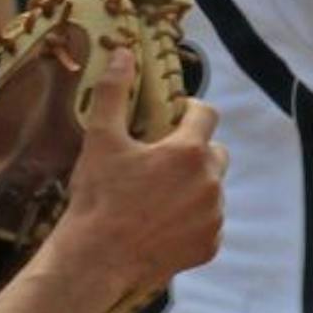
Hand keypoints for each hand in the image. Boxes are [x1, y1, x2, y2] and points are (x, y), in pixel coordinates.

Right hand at [51, 53, 223, 307]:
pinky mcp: (209, 246)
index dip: (189, 112)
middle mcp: (210, 182)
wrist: (96, 261)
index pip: (206, 114)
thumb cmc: (98, 198)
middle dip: (195, 153)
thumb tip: (123, 52)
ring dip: (194, 188)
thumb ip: (114, 92)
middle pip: (216, 153)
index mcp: (189, 151)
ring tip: (160, 198)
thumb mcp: (100, 140)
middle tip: (161, 164)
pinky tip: (165, 226)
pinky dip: (193, 223)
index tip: (171, 120)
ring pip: (213, 190)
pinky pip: (210, 225)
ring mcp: (213, 217)